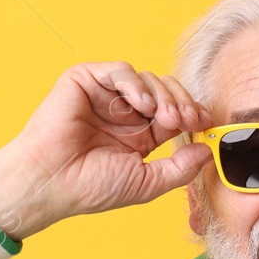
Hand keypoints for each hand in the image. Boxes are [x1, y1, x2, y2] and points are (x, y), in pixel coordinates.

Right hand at [0, 62, 213, 239]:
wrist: (51, 182)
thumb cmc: (90, 188)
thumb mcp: (147, 182)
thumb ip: (179, 168)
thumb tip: (206, 150)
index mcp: (139, 134)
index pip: (174, 112)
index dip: (192, 113)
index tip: (205, 123)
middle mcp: (124, 112)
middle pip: (165, 91)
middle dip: (182, 102)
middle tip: (188, 119)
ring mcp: (105, 96)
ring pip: (147, 79)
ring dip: (162, 95)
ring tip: (164, 116)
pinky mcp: (85, 81)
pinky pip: (120, 70)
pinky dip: (135, 83)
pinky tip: (141, 105)